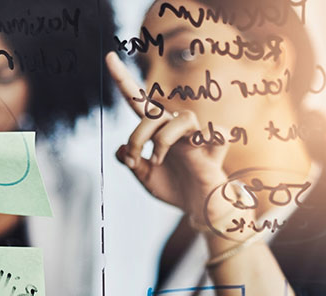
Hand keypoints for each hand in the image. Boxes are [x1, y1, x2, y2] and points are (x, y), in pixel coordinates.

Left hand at [106, 52, 228, 214]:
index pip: (139, 101)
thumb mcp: (144, 177)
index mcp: (157, 131)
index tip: (108, 57)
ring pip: (182, 117)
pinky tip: (198, 148)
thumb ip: (131, 161)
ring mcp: (197, 136)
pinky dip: (206, 138)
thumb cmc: (174, 187)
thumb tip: (119, 149)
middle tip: (134, 158)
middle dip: (137, 135)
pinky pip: (216, 133)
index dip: (123, 80)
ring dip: (163, 139)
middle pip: (154, 112)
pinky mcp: (215, 149)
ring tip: (158, 160)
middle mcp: (176, 128)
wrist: (198, 208)